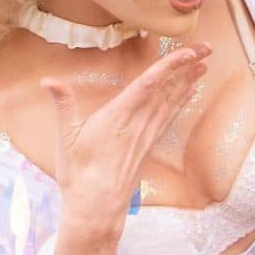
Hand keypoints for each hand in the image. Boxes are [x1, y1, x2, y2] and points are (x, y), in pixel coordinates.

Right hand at [44, 43, 210, 238]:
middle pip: (168, 87)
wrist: (98, 205)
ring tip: (204, 64)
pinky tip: (190, 92)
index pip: (150, 83)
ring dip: (188, 80)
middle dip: (188, 66)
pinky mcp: (150, 143)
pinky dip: (181, 101)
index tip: (188, 52)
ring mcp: (148, 133)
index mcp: (119, 115)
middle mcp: (139, 122)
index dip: (170, 65)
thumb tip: (47, 80)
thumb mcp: (66, 138)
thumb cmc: (80, 173)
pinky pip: (170, 116)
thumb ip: (63, 105)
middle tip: (207, 48)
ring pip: (172, 100)